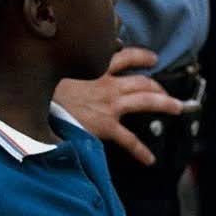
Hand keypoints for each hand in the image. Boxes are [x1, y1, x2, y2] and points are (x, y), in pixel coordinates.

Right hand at [53, 47, 182, 165]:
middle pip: (142, 80)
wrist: (38, 102)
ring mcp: (110, 104)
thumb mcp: (60, 69)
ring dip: (164, 103)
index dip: (141, 56)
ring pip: (145, 100)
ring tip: (177, 107)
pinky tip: (150, 159)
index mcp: (97, 68)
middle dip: (158, 85)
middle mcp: (108, 83)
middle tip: (167, 90)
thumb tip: (70, 65)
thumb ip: (72, 68)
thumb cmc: (45, 86)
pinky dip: (140, 150)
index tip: (152, 58)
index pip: (124, 56)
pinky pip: (129, 139)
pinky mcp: (107, 125)